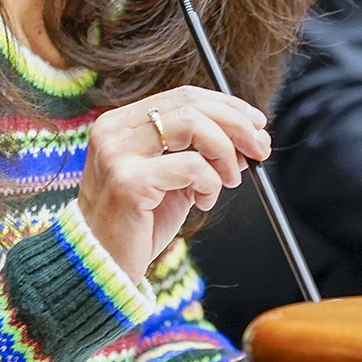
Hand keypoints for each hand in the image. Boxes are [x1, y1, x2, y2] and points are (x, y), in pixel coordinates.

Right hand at [78, 87, 269, 280]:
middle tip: (260, 148)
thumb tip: (248, 138)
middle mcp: (114, 131)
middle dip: (237, 124)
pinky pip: (191, 167)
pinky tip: (203, 202)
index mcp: (122, 123)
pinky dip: (210, 183)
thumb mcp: (174, 180)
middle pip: (191, 105)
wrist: (101, 266)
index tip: (256, 123)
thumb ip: (203, 155)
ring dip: (225, 152)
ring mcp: (117, 154)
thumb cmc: (137, 223)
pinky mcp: (128, 182)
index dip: (226, 105)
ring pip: (193, 125)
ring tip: (230, 179)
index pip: (183, 96)